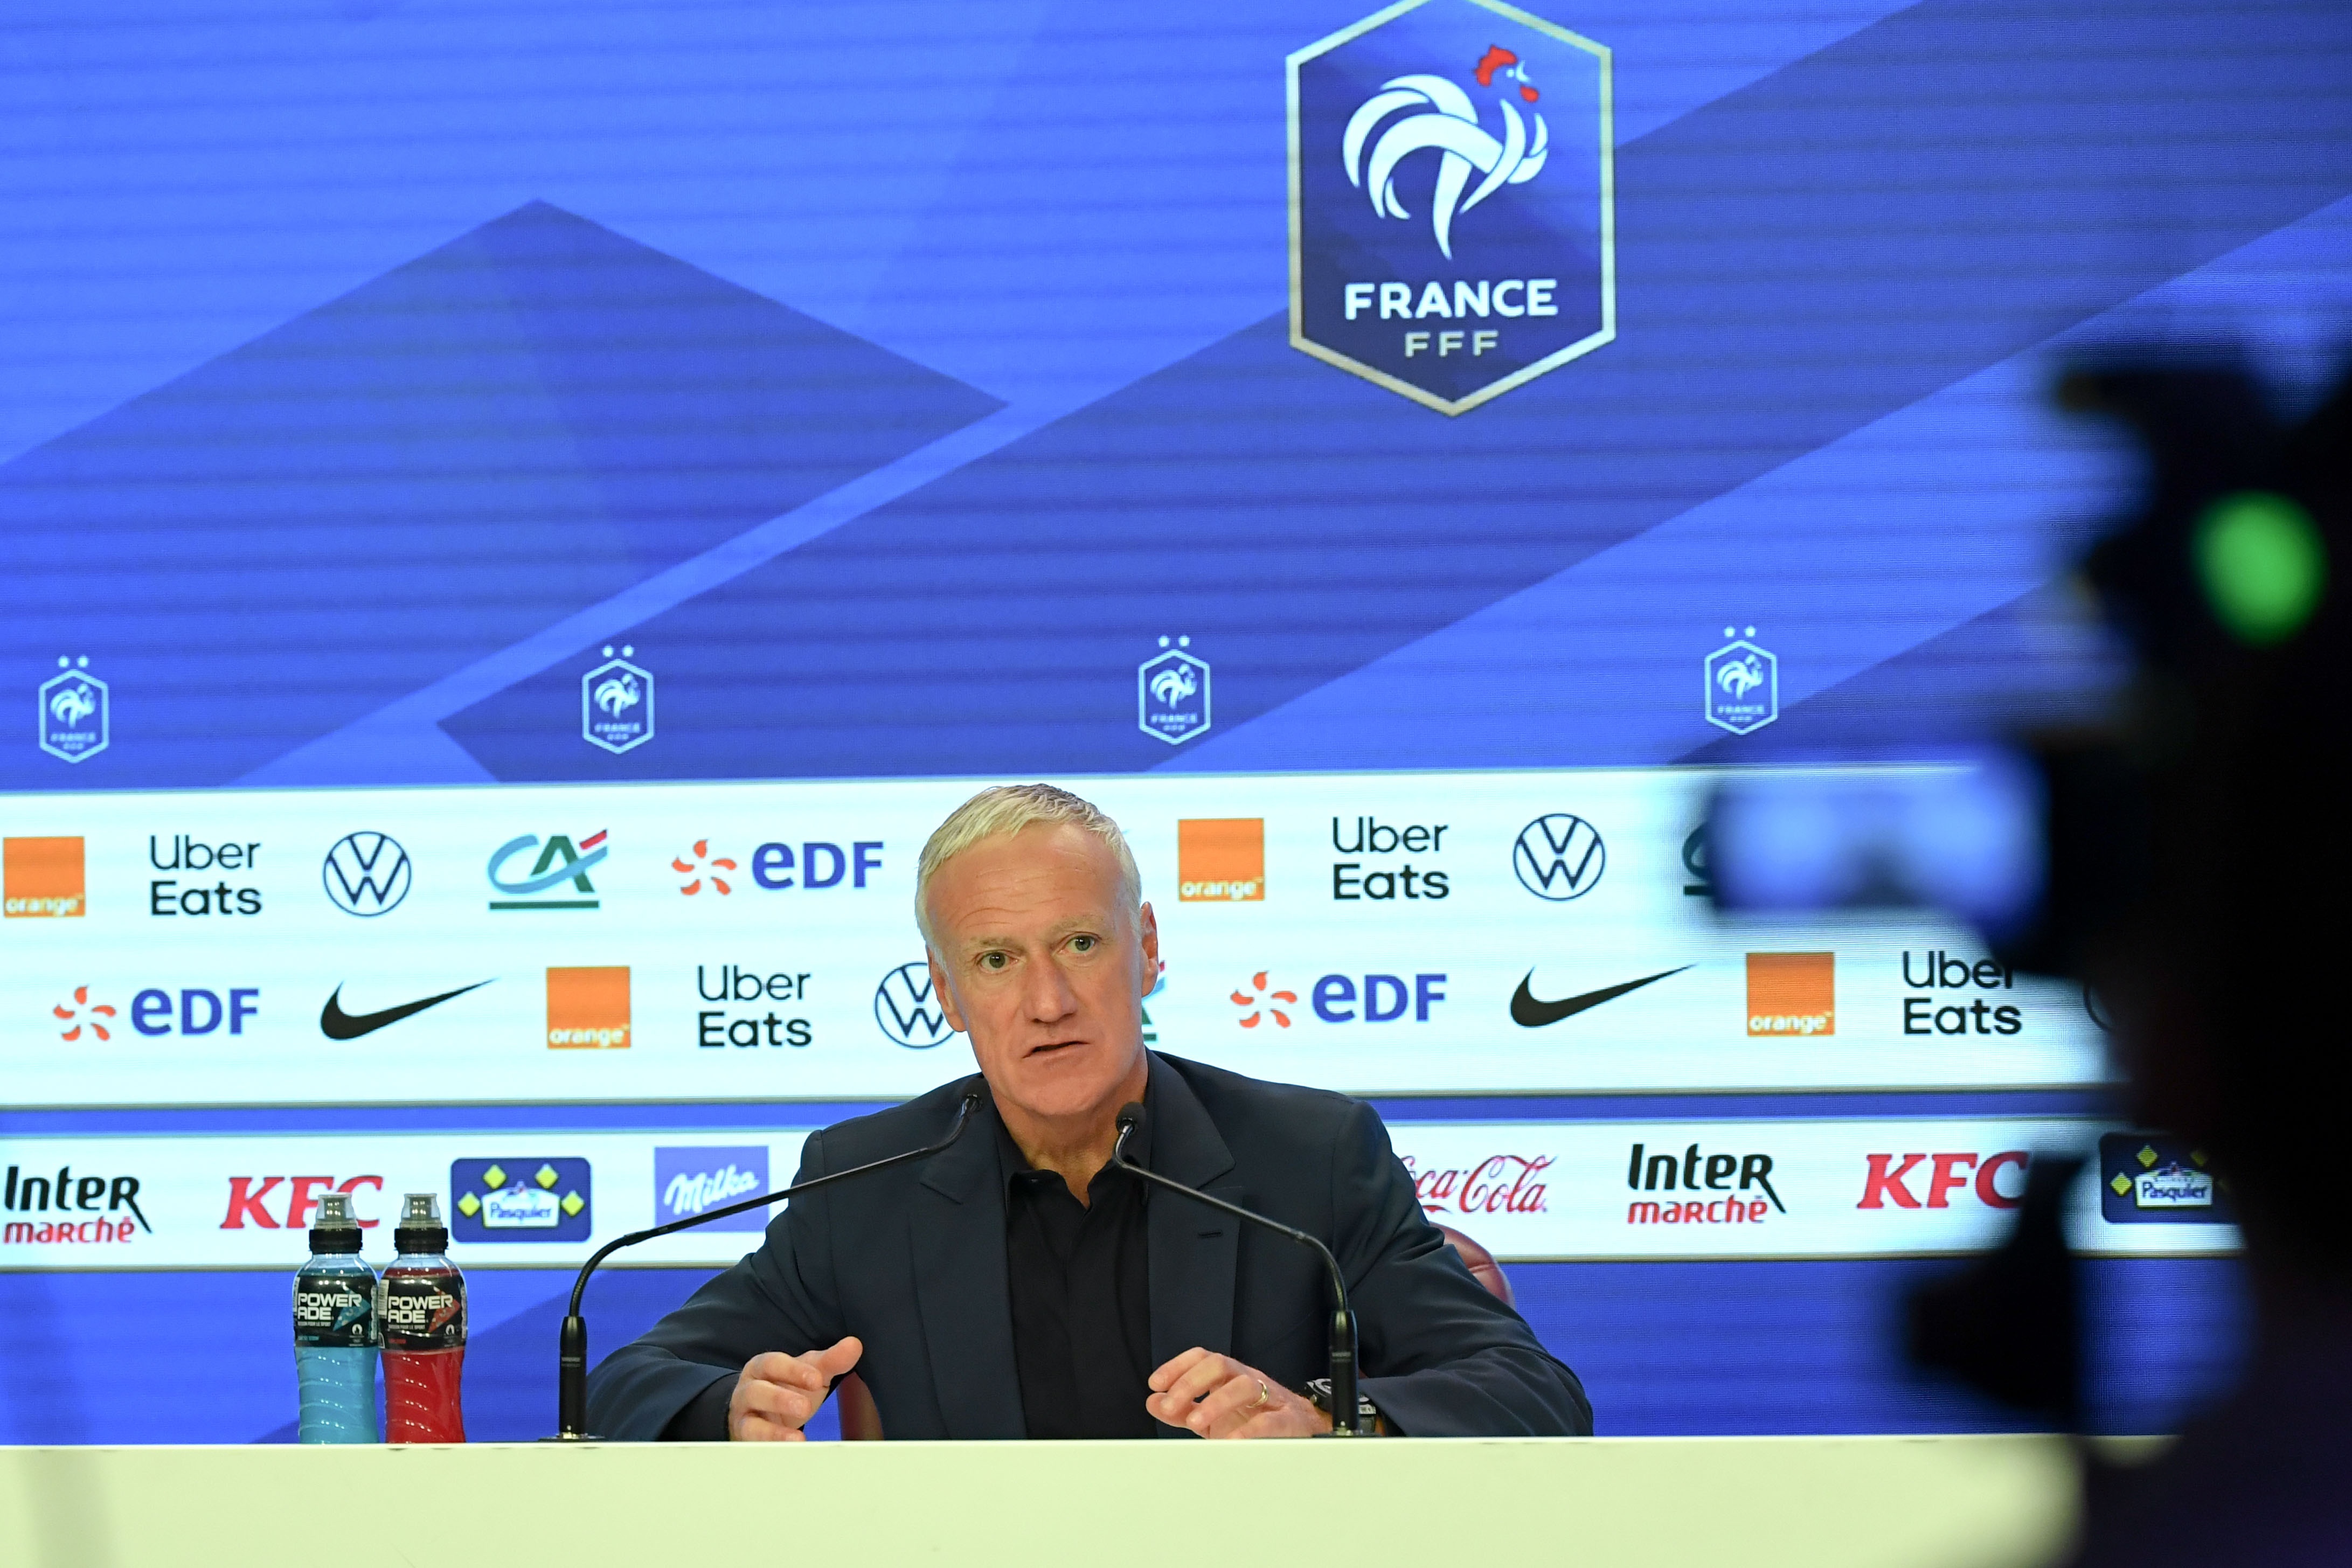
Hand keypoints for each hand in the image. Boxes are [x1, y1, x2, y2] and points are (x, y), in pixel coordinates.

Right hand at [728, 1336, 861, 1441]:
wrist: (762, 1411)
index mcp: (763, 1367)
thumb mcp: (809, 1373)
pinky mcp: (746, 1438)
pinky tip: (789, 1451)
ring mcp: (744, 1417)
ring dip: (773, 1432)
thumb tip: (854, 1345)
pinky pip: (753, 1446)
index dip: (794, 1371)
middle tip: (804, 1408)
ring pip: (750, 1423)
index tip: (817, 1380)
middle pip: (757, 1391)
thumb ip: (831, 1360)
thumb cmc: (787, 1386)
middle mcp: (748, 1389)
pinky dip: (771, 1449)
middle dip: (780, 1399)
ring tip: (797, 1439)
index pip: (774, 1364)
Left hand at [1146, 1347, 1328, 1438]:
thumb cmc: (1253, 1419)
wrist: (1302, 1431)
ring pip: (1244, 1385)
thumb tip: (1153, 1401)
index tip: (1156, 1384)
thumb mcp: (1213, 1415)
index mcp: (1230, 1376)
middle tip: (1169, 1405)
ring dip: (1215, 1402)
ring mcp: (1269, 1397)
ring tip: (1195, 1422)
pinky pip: (1269, 1420)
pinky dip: (1249, 1431)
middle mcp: (1248, 1379)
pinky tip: (1230, 1442)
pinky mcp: (1287, 1419)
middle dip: (1190, 1383)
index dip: (1177, 1366)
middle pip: (1220, 1364)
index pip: (1202, 1357)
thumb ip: (1183, 1409)